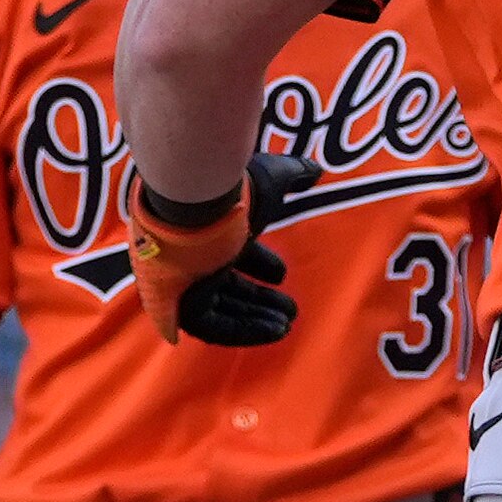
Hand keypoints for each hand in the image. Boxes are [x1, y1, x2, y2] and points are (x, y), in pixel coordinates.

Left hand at [128, 150, 312, 345]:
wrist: (193, 202)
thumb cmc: (229, 189)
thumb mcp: (271, 178)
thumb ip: (294, 172)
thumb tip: (316, 170)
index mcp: (204, 228)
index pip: (230, 253)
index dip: (259, 264)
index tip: (282, 275)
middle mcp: (191, 257)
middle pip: (227, 287)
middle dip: (260, 299)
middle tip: (290, 309)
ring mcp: (185, 283)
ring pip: (223, 310)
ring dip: (258, 318)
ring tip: (287, 324)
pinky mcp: (185, 306)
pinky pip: (217, 328)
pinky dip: (247, 331)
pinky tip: (276, 332)